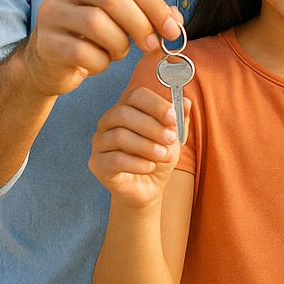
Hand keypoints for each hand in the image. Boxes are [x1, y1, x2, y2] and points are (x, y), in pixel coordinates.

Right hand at [22, 0, 182, 97]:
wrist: (51, 61)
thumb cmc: (93, 34)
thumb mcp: (122, 16)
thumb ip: (149, 13)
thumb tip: (175, 21)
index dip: (155, 5)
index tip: (172, 29)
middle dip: (140, 24)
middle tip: (152, 45)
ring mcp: (50, 11)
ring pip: (96, 23)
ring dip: (118, 44)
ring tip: (118, 52)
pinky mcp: (43, 41)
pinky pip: (82, 52)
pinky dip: (100, 62)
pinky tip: (98, 62)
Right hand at [89, 86, 189, 207]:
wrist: (148, 187)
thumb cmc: (159, 155)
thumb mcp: (174, 136)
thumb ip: (179, 119)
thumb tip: (187, 102)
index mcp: (126, 107)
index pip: (135, 96)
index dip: (155, 104)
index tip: (172, 117)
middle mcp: (108, 121)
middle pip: (123, 113)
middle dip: (151, 126)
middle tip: (170, 139)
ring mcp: (100, 142)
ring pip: (119, 136)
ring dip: (146, 146)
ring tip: (163, 155)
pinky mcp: (97, 164)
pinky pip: (114, 160)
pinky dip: (137, 163)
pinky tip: (150, 167)